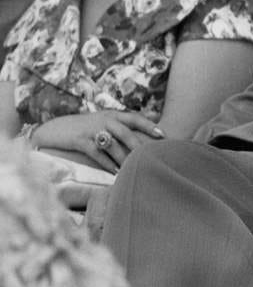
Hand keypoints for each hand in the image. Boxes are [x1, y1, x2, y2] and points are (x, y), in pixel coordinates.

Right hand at [31, 110, 164, 172]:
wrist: (55, 129)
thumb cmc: (84, 128)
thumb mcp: (102, 121)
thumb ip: (120, 125)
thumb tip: (143, 130)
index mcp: (112, 114)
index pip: (135, 118)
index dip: (149, 125)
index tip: (163, 134)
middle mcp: (104, 120)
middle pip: (126, 132)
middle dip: (139, 144)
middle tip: (152, 154)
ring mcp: (92, 130)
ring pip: (113, 144)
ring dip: (124, 158)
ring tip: (135, 168)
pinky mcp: (80, 140)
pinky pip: (97, 153)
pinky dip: (107, 163)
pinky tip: (116, 172)